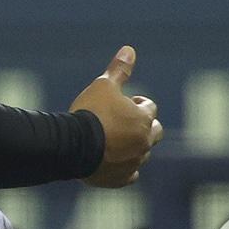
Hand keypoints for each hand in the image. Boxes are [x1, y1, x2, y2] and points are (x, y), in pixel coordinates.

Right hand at [69, 46, 163, 187]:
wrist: (73, 146)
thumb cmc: (90, 113)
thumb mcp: (102, 85)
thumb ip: (118, 70)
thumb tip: (130, 49)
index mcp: (142, 118)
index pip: (149, 107)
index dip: (136, 102)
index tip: (123, 101)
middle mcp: (144, 141)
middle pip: (155, 132)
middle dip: (144, 125)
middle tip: (123, 121)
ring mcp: (135, 162)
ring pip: (143, 153)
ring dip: (134, 146)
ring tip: (114, 140)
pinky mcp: (122, 178)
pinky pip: (131, 174)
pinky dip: (125, 168)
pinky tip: (113, 162)